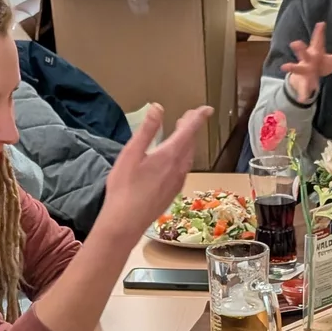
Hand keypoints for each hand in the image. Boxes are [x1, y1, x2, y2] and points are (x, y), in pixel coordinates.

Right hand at [99, 102, 213, 236]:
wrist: (126, 222)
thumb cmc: (124, 187)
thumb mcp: (131, 153)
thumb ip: (147, 130)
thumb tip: (158, 107)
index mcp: (169, 155)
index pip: (189, 130)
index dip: (198, 117)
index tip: (207, 109)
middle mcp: (179, 167)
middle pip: (190, 143)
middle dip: (192, 127)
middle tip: (191, 116)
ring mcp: (178, 181)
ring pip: (189, 156)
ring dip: (188, 142)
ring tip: (182, 133)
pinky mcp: (173, 192)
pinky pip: (184, 168)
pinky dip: (184, 156)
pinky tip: (176, 159)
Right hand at [281, 22, 331, 104]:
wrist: (306, 79)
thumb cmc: (320, 65)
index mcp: (316, 53)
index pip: (318, 41)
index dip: (319, 32)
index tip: (321, 23)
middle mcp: (308, 60)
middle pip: (303, 53)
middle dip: (299, 48)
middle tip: (295, 43)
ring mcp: (304, 71)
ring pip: (297, 68)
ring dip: (291, 67)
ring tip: (284, 66)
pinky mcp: (304, 82)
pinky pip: (303, 88)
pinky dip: (302, 93)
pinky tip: (302, 98)